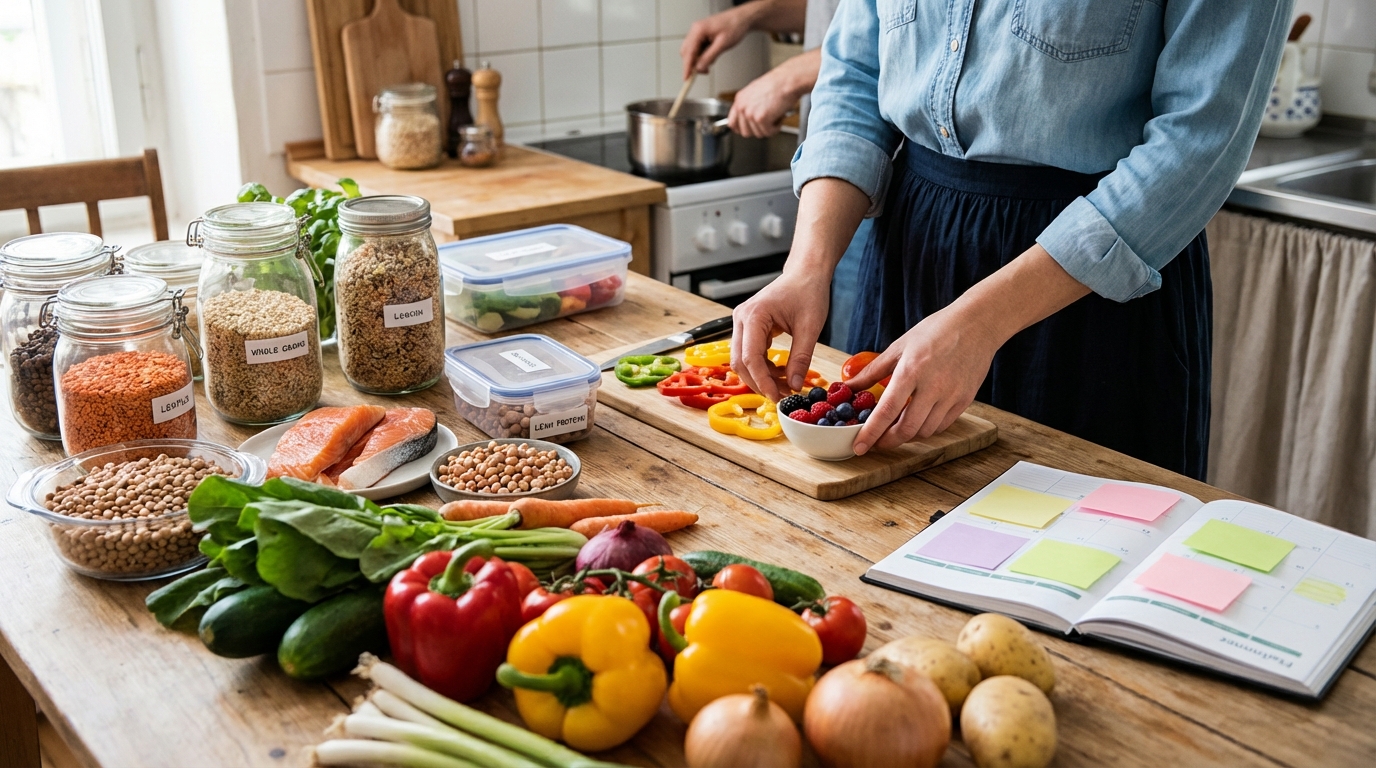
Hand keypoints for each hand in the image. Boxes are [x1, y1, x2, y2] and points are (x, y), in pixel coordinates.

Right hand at [681, 7, 752, 78]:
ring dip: (699, 60)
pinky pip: (697, 49)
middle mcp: (695, 30)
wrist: (742, 18)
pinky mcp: (702, 35)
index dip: (687, 67)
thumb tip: (699, 68)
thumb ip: (709, 57)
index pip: (689, 52)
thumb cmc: (734, 26)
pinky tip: (712, 56)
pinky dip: (702, 56)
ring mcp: (698, 32)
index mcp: (699, 30)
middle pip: (687, 52)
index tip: (686, 78)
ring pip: (691, 51)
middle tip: (704, 72)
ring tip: (711, 62)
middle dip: (693, 64)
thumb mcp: (722, 44)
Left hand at [728, 66, 796, 137]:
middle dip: (758, 130)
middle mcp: (742, 107)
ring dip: (769, 128)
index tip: (749, 130)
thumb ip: (749, 106)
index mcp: (740, 99)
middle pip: (745, 132)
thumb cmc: (777, 84)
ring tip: (775, 115)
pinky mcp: (761, 119)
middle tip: (767, 122)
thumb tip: (750, 119)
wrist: (787, 80)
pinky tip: (779, 116)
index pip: (732, 123)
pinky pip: (768, 132)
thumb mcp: (756, 92)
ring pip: (758, 134)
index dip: (741, 129)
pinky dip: (776, 127)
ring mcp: (750, 114)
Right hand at [731, 270, 831, 401]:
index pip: (750, 357)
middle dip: (759, 382)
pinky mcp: (748, 327)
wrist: (805, 273)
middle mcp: (741, 319)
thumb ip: (801, 358)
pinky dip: (763, 367)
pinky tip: (781, 372)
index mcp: (754, 315)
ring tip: (785, 385)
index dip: (762, 381)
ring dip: (761, 376)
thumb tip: (794, 385)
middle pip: (740, 362)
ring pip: (742, 360)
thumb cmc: (808, 291)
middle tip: (781, 396)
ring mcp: (742, 323)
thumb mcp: (810, 327)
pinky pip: (749, 353)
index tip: (777, 397)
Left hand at [843, 244, 1091, 454]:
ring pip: (925, 431)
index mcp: (911, 371)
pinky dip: (926, 429)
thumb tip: (850, 387)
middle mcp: (933, 387)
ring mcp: (951, 396)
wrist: (977, 324)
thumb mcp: (900, 346)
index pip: (887, 411)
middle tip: (876, 442)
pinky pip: (942, 426)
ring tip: (895, 429)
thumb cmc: (937, 331)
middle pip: (907, 429)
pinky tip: (917, 421)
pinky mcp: (965, 400)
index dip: (871, 433)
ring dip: (907, 436)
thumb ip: (873, 372)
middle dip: (888, 442)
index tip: (860, 447)